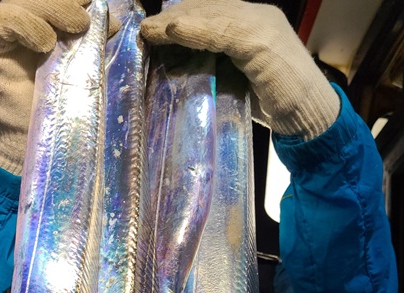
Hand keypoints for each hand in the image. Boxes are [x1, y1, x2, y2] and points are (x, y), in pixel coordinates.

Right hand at [0, 0, 119, 174]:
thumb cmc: (63, 102)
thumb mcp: (85, 68)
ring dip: (53, 8)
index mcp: (51, 18)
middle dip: (68, 1)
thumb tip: (113, 22)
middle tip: (86, 20)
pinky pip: (2, 18)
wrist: (38, 132)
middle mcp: (27, 17)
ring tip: (75, 27)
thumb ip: (94, 42)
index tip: (100, 9)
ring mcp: (8, 27)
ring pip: (25, 0)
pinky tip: (45, 43)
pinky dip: (27, 26)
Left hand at [141, 0, 339, 139]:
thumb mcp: (240, 81)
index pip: (210, 14)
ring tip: (149, 32)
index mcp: (253, 24)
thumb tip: (178, 68)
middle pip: (207, 9)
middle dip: (173, 19)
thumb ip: (216, 68)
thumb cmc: (277, 105)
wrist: (312, 118)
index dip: (180, 21)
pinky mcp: (262, 41)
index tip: (152, 32)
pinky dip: (195, 30)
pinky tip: (173, 31)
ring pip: (211, 16)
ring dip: (177, 23)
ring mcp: (262, 25)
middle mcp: (258, 16)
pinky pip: (222, 31)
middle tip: (143, 31)